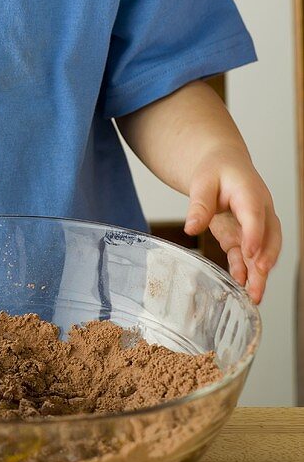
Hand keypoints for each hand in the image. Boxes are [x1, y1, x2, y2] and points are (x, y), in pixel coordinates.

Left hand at [184, 157, 280, 303]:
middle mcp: (260, 211)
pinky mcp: (245, 236)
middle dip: (266, 260)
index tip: (250, 253)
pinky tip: (240, 285)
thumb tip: (191, 228)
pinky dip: (245, 271)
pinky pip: (247, 256)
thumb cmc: (216, 170)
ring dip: (259, 274)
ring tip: (254, 296)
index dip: (255, 235)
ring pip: (263, 252)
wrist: (223, 164)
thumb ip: (199, 205)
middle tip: (258, 279)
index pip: (255, 215)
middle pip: (270, 238)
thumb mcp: (202, 182)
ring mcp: (255, 226)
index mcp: (250, 193)